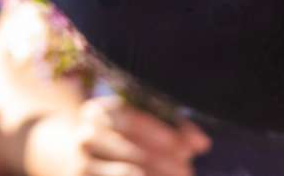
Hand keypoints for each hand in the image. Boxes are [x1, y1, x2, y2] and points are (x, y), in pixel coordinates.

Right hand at [24, 97, 208, 175]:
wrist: (85, 161)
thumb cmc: (125, 141)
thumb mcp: (145, 128)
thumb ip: (174, 131)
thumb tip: (201, 142)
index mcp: (98, 112)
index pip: (130, 119)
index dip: (160, 134)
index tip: (185, 149)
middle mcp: (85, 136)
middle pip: (132, 153)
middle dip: (166, 165)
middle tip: (187, 171)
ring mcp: (82, 164)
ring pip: (128, 174)